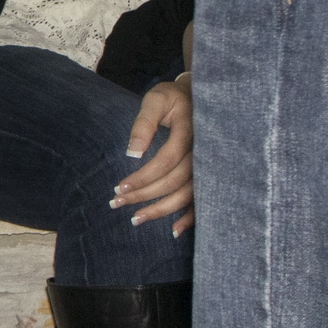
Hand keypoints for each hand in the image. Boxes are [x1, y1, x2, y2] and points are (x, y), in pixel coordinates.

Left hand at [117, 76, 194, 235]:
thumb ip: (144, 124)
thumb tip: (132, 153)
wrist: (199, 97)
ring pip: (188, 195)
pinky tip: (175, 231)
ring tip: (136, 219)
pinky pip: (203, 200)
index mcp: (190, 133)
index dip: (142, 177)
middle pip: (174, 181)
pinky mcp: (210, 174)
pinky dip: (191, 217)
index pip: (165, 161)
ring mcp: (210, 166)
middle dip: (145, 195)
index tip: (119, 187)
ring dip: (162, 210)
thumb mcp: (156, 100)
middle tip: (117, 203)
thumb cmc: (172, 98)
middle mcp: (203, 153)